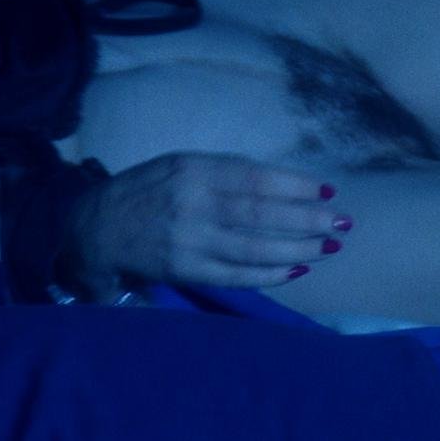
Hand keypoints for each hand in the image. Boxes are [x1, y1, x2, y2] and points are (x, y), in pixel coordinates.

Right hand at [64, 152, 351, 299]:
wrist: (97, 228)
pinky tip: (296, 270)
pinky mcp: (186, 270)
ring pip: (254, 249)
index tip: (328, 191)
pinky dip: (269, 275)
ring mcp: (190, 240)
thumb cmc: (149, 190)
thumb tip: (282, 184)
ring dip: (297, 249)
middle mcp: (193, 204)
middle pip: (262, 214)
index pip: (256, 178)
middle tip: (342, 223)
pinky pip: (236, 276)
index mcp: (194, 170)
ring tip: (328, 247)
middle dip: (308, 219)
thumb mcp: (180, 165)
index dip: (296, 186)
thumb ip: (225, 171)